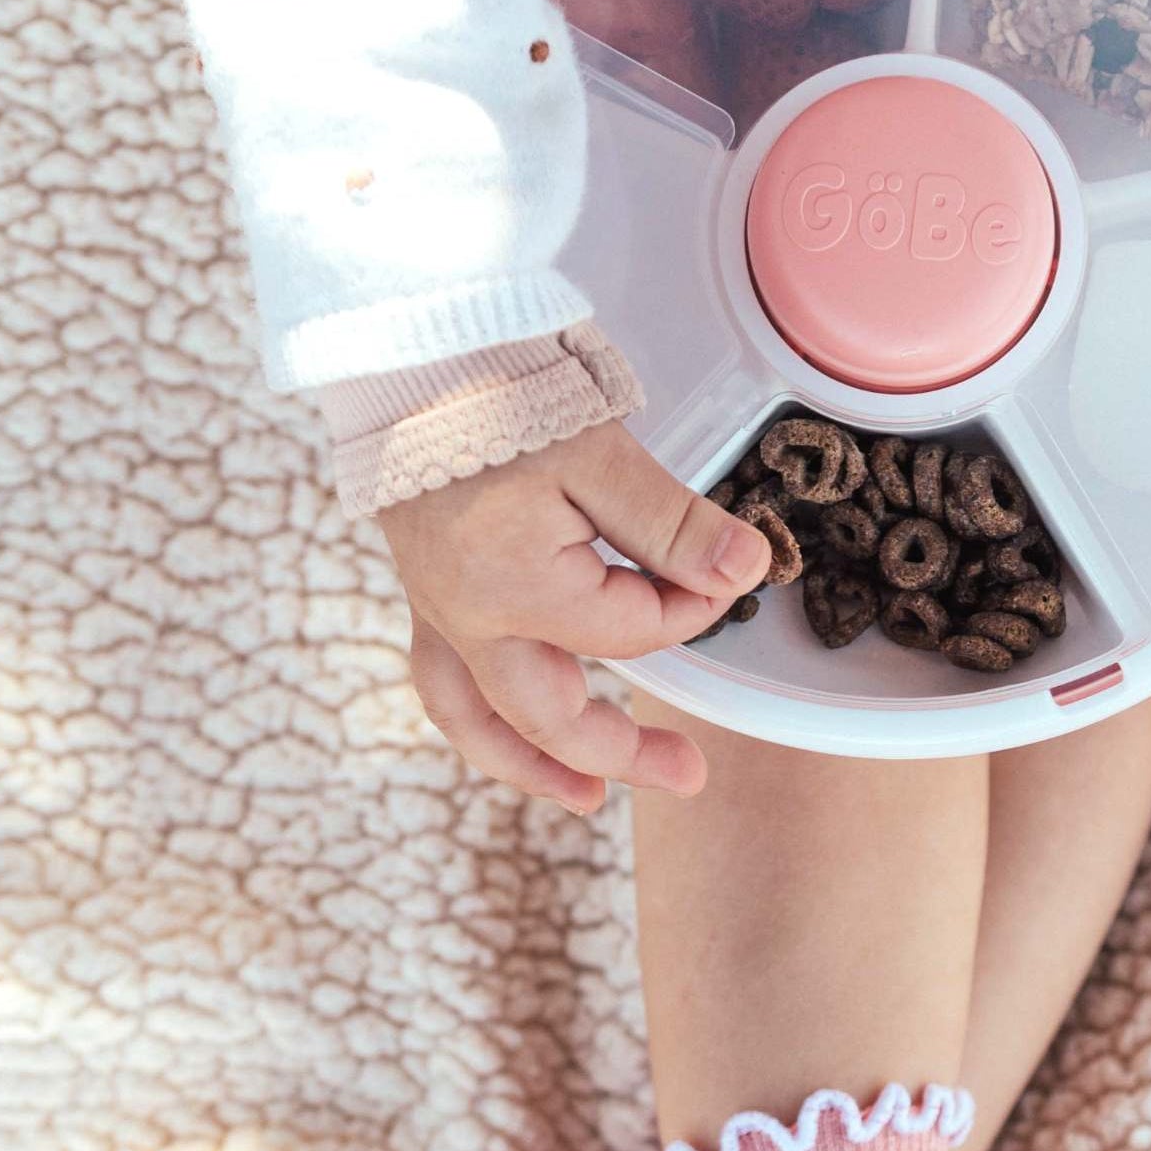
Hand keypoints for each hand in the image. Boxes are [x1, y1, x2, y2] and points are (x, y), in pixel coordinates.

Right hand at [379, 420, 768, 812]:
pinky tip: (517, 733)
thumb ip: (673, 525)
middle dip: (620, 753)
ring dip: (533, 765)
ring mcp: (437, 611)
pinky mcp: (425, 594)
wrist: (404, 352)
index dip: (692, 609)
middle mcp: (467, 618)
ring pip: (479, 719)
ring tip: (586, 798)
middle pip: (547, 716)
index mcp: (515, 589)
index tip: (728, 571)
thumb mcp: (600, 453)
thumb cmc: (497, 393)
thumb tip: (746, 570)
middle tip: (690, 775)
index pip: (632, 633)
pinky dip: (485, 723)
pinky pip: (447, 684)